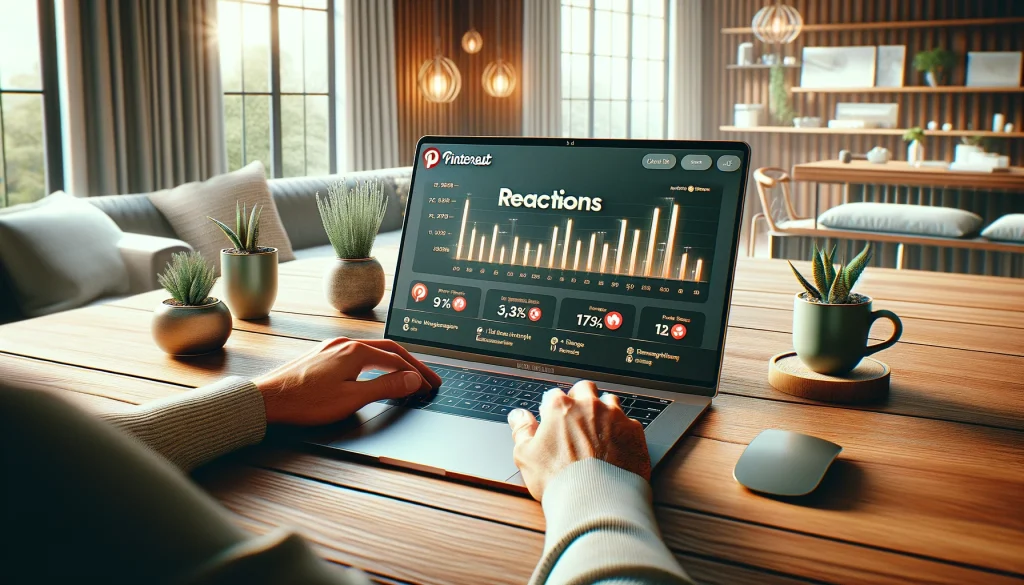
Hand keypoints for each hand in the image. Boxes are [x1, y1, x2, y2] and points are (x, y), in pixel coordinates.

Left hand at [253, 338, 441, 425]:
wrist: (266, 400)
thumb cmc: (304, 401)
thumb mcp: (352, 398)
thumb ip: (385, 387)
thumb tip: (411, 380)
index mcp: (355, 351)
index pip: (397, 359)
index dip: (417, 373)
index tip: (430, 385)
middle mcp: (344, 343)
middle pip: (388, 350)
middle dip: (410, 365)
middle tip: (427, 379)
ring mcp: (331, 348)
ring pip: (372, 351)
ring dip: (393, 362)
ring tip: (406, 375)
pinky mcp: (322, 356)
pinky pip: (357, 354)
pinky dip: (375, 363)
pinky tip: (375, 373)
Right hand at [507, 380, 650, 500]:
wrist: (596, 501)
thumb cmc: (559, 480)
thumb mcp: (526, 456)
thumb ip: (521, 430)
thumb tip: (517, 416)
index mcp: (561, 408)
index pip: (554, 395)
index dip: (552, 408)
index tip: (553, 420)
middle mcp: (589, 406)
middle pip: (585, 389)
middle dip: (581, 398)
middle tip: (577, 419)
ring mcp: (615, 417)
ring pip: (610, 401)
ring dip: (604, 411)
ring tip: (598, 432)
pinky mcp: (634, 432)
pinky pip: (630, 423)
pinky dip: (623, 432)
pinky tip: (617, 447)